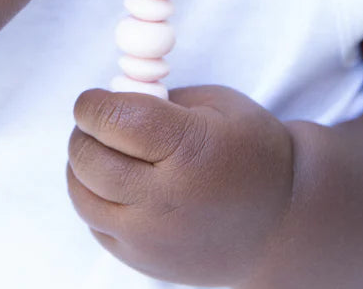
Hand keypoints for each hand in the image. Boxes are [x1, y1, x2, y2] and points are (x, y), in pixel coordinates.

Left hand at [67, 86, 293, 286]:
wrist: (281, 223)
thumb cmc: (249, 150)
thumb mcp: (215, 104)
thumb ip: (159, 98)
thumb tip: (109, 98)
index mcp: (189, 150)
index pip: (112, 119)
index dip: (92, 103)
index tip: (95, 97)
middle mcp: (166, 201)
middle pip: (87, 159)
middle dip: (84, 131)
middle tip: (97, 120)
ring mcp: (151, 240)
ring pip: (82, 196)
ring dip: (81, 166)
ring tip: (104, 150)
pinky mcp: (143, 264)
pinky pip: (95, 225)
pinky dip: (95, 198)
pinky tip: (119, 183)